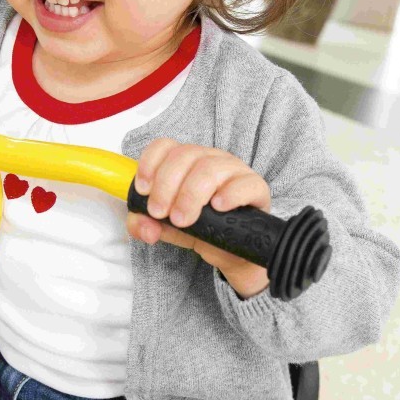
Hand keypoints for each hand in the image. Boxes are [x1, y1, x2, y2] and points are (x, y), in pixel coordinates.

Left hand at [126, 138, 270, 298]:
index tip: (143, 190)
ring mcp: (234, 171)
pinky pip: (245, 183)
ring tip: (183, 220)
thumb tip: (143, 225)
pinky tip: (217, 208)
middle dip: (166, 186)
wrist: (231, 252)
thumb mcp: (165, 228)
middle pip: (184, 155)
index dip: (150, 164)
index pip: (165, 146)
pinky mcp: (256, 188)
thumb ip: (145, 225)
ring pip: (210, 168)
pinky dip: (229, 194)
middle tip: (161, 213)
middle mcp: (209, 160)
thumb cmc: (200, 229)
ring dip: (190, 195)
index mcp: (185, 162)